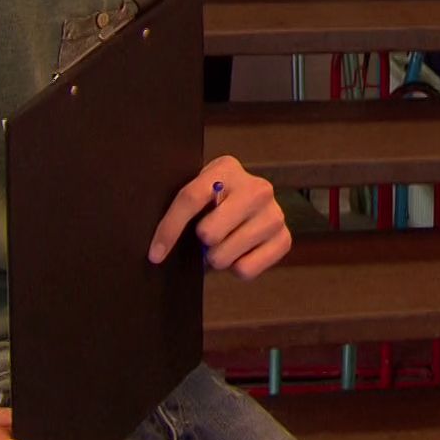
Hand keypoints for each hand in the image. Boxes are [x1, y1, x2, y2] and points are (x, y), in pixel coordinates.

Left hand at [148, 155, 291, 279]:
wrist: (252, 206)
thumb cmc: (214, 202)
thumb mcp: (199, 192)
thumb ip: (185, 208)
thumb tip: (158, 249)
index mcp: (228, 168)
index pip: (190, 198)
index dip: (169, 229)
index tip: (155, 255)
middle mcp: (258, 188)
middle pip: (208, 232)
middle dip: (201, 243)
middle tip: (206, 239)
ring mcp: (275, 214)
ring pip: (223, 256)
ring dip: (216, 258)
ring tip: (223, 245)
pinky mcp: (284, 239)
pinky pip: (244, 270)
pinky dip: (235, 268)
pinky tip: (240, 252)